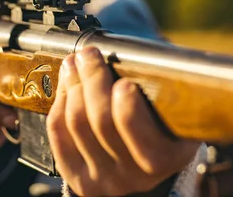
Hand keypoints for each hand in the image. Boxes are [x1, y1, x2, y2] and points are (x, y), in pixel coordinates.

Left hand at [46, 46, 199, 195]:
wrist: (148, 151)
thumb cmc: (162, 117)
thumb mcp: (173, 106)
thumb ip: (158, 87)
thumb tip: (128, 56)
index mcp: (166, 156)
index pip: (141, 135)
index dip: (128, 108)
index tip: (125, 82)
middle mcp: (136, 176)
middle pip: (102, 122)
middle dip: (92, 80)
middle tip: (89, 54)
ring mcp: (105, 179)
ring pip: (77, 124)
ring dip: (72, 85)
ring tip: (74, 63)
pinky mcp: (79, 178)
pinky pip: (59, 134)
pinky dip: (60, 103)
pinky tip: (66, 85)